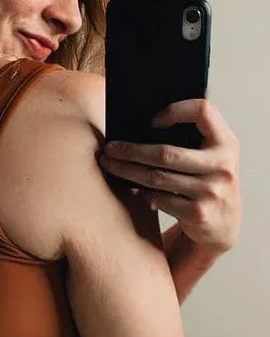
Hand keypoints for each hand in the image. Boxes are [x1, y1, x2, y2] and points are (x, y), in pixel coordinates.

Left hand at [98, 98, 240, 251]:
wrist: (224, 226)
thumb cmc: (209, 183)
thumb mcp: (211, 158)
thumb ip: (192, 141)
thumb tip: (139, 128)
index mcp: (227, 144)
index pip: (204, 112)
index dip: (176, 110)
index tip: (151, 119)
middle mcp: (223, 166)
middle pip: (165, 152)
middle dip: (131, 150)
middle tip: (109, 148)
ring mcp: (211, 191)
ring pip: (156, 177)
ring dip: (127, 171)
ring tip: (110, 164)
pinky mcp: (197, 214)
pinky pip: (159, 199)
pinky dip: (143, 193)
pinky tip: (133, 188)